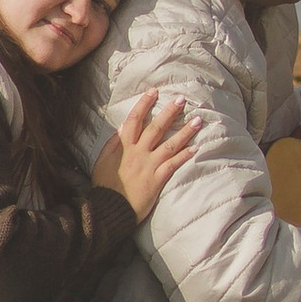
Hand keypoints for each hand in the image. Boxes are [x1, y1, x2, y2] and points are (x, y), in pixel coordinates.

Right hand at [93, 86, 197, 223]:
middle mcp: (138, 153)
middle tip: (182, 99)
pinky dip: (185, 156)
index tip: (154, 91)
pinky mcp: (157, 180)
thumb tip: (123, 125)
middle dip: (170, 112)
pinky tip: (195, 148)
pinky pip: (174, 165)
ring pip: (170, 144)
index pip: (135, 119)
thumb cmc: (105, 185)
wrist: (110, 210)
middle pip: (156, 128)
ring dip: (185, 132)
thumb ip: (113, 143)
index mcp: (124, 146)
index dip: (144, 104)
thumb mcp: (102, 161)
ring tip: (197, 121)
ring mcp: (149, 166)